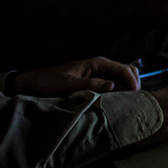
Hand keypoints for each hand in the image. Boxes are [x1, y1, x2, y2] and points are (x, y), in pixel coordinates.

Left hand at [10, 57, 139, 95]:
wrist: (32, 84)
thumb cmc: (48, 82)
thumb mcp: (68, 85)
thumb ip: (91, 85)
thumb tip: (113, 86)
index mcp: (97, 63)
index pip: (124, 69)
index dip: (132, 81)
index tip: (135, 94)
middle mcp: (101, 68)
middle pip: (127, 72)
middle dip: (133, 84)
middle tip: (132, 100)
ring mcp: (99, 76)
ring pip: (122, 80)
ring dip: (126, 89)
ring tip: (125, 103)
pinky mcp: (95, 84)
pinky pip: (113, 87)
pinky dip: (118, 94)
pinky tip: (115, 103)